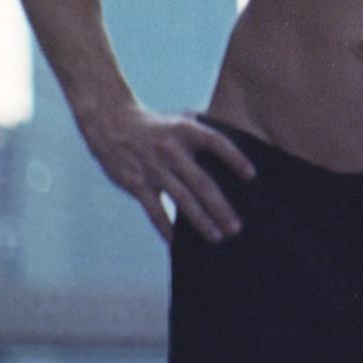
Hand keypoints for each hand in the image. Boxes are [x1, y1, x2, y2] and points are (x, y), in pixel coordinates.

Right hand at [80, 103, 254, 245]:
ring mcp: (153, 169)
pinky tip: (177, 243)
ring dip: (201, 221)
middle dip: (220, 207)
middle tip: (236, 228)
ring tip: (217, 237)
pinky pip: (155, 211)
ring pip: (181, 200)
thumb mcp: (179, 119)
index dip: (234, 158)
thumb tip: (237, 134)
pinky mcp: (137, 184)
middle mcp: (171, 150)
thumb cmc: (154, 126)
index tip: (251, 175)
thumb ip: (204, 128)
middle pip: (201, 182)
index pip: (216, 143)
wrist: (111, 123)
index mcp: (185, 130)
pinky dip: (166, 228)